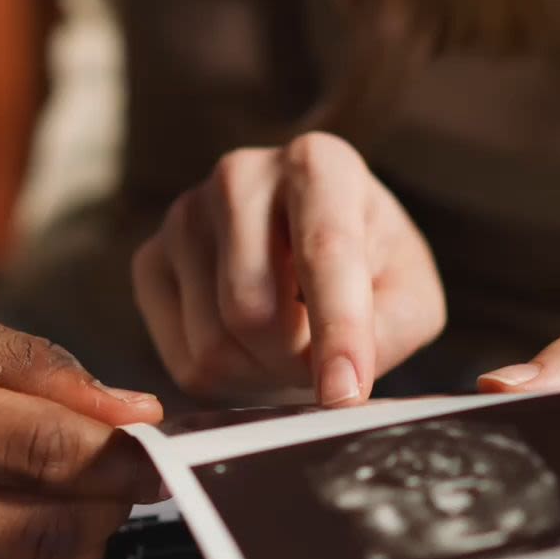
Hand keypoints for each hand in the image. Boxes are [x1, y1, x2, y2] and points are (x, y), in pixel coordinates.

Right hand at [0, 296, 163, 558]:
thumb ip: (19, 361)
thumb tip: (125, 412)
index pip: (45, 451)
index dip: (125, 458)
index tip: (158, 449)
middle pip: (48, 532)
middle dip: (108, 507)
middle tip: (110, 475)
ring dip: (78, 557)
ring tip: (68, 510)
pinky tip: (19, 553)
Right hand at [132, 132, 445, 405]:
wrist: (304, 247)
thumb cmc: (369, 267)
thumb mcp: (410, 292)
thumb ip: (393, 328)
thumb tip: (340, 379)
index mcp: (318, 163)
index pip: (324, 253)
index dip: (338, 331)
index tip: (346, 395)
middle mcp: (239, 175)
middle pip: (252, 310)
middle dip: (296, 361)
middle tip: (327, 362)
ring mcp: (183, 215)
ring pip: (214, 342)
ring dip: (264, 372)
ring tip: (290, 342)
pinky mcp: (149, 261)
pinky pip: (184, 360)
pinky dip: (229, 376)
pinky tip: (250, 344)